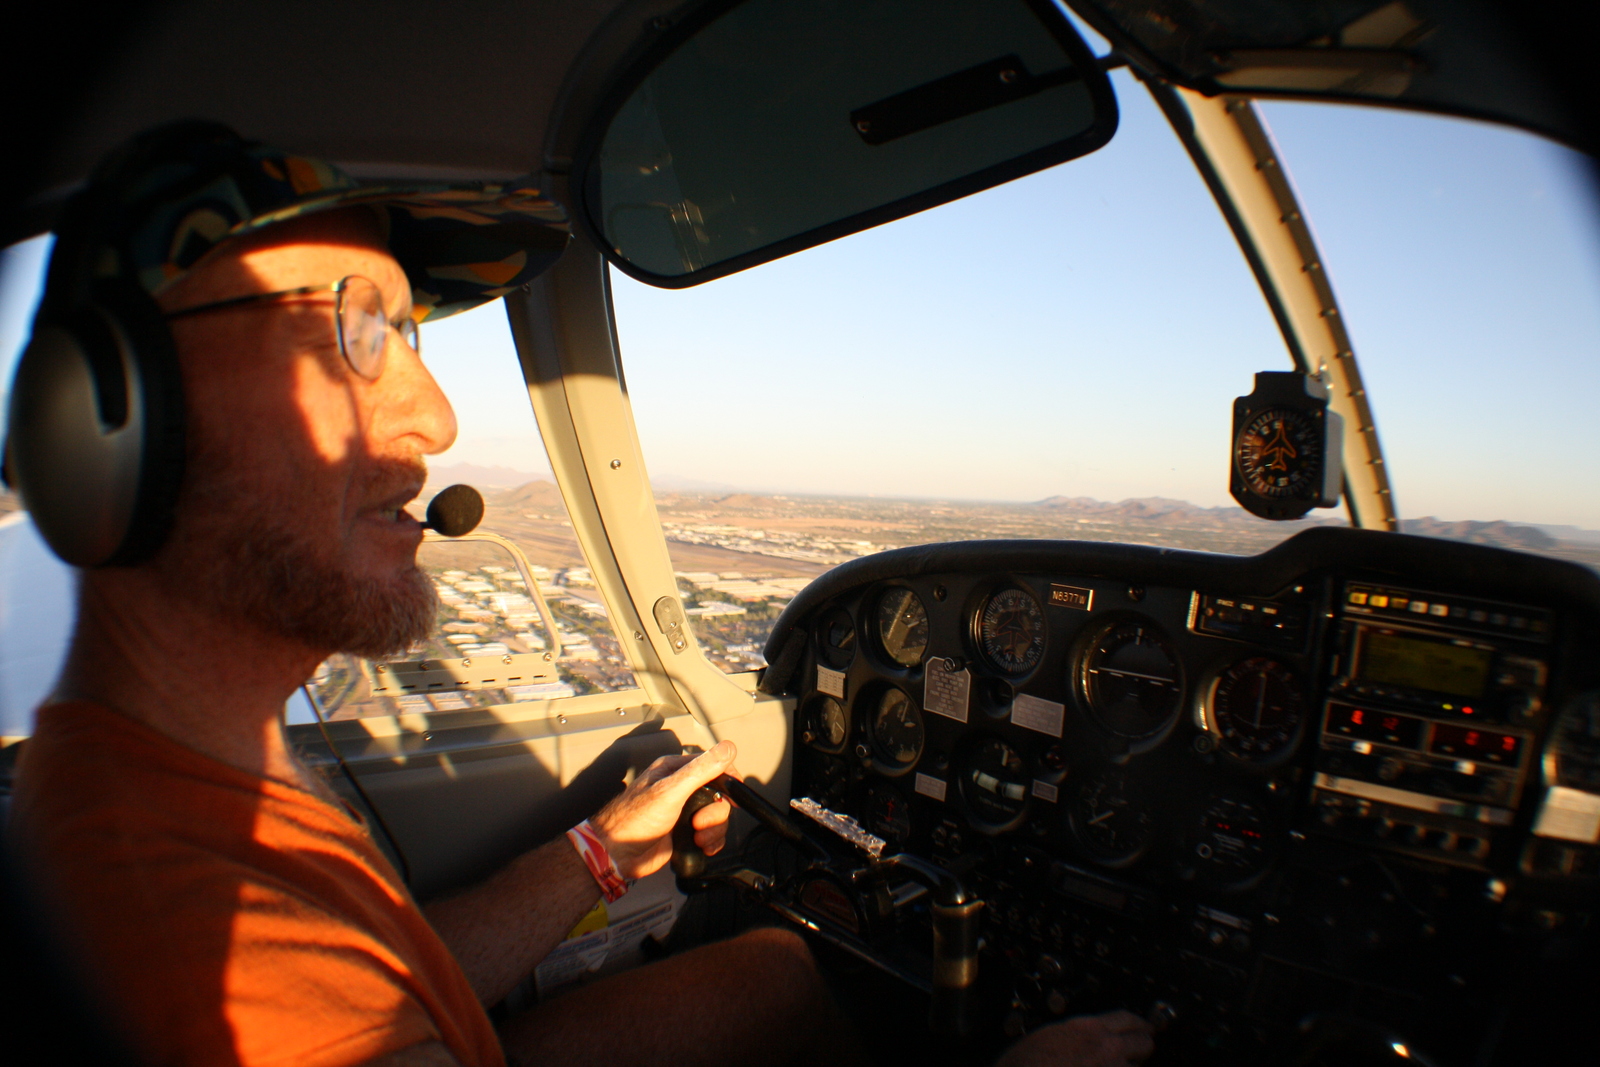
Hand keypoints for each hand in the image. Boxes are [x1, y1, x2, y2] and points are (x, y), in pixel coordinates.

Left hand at [587, 740, 738, 879]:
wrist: (618, 854)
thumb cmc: (635, 818)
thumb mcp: (670, 790)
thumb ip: (700, 770)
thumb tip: (727, 748)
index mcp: (674, 771)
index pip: (712, 765)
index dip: (727, 778)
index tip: (736, 790)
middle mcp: (680, 789)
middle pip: (718, 795)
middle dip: (715, 813)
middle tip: (698, 822)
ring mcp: (683, 812)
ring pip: (716, 817)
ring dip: (713, 830)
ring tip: (696, 836)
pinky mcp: (684, 833)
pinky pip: (710, 835)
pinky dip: (710, 842)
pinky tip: (700, 846)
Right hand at [996, 1011, 1154, 1066]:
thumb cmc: (1025, 1064)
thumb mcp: (1048, 1037)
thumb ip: (1075, 1035)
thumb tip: (1086, 1038)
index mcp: (1087, 1028)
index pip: (1127, 1019)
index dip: (1139, 1023)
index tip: (1145, 1027)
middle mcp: (1106, 1049)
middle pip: (1143, 1044)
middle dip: (1142, 1048)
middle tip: (1139, 1051)